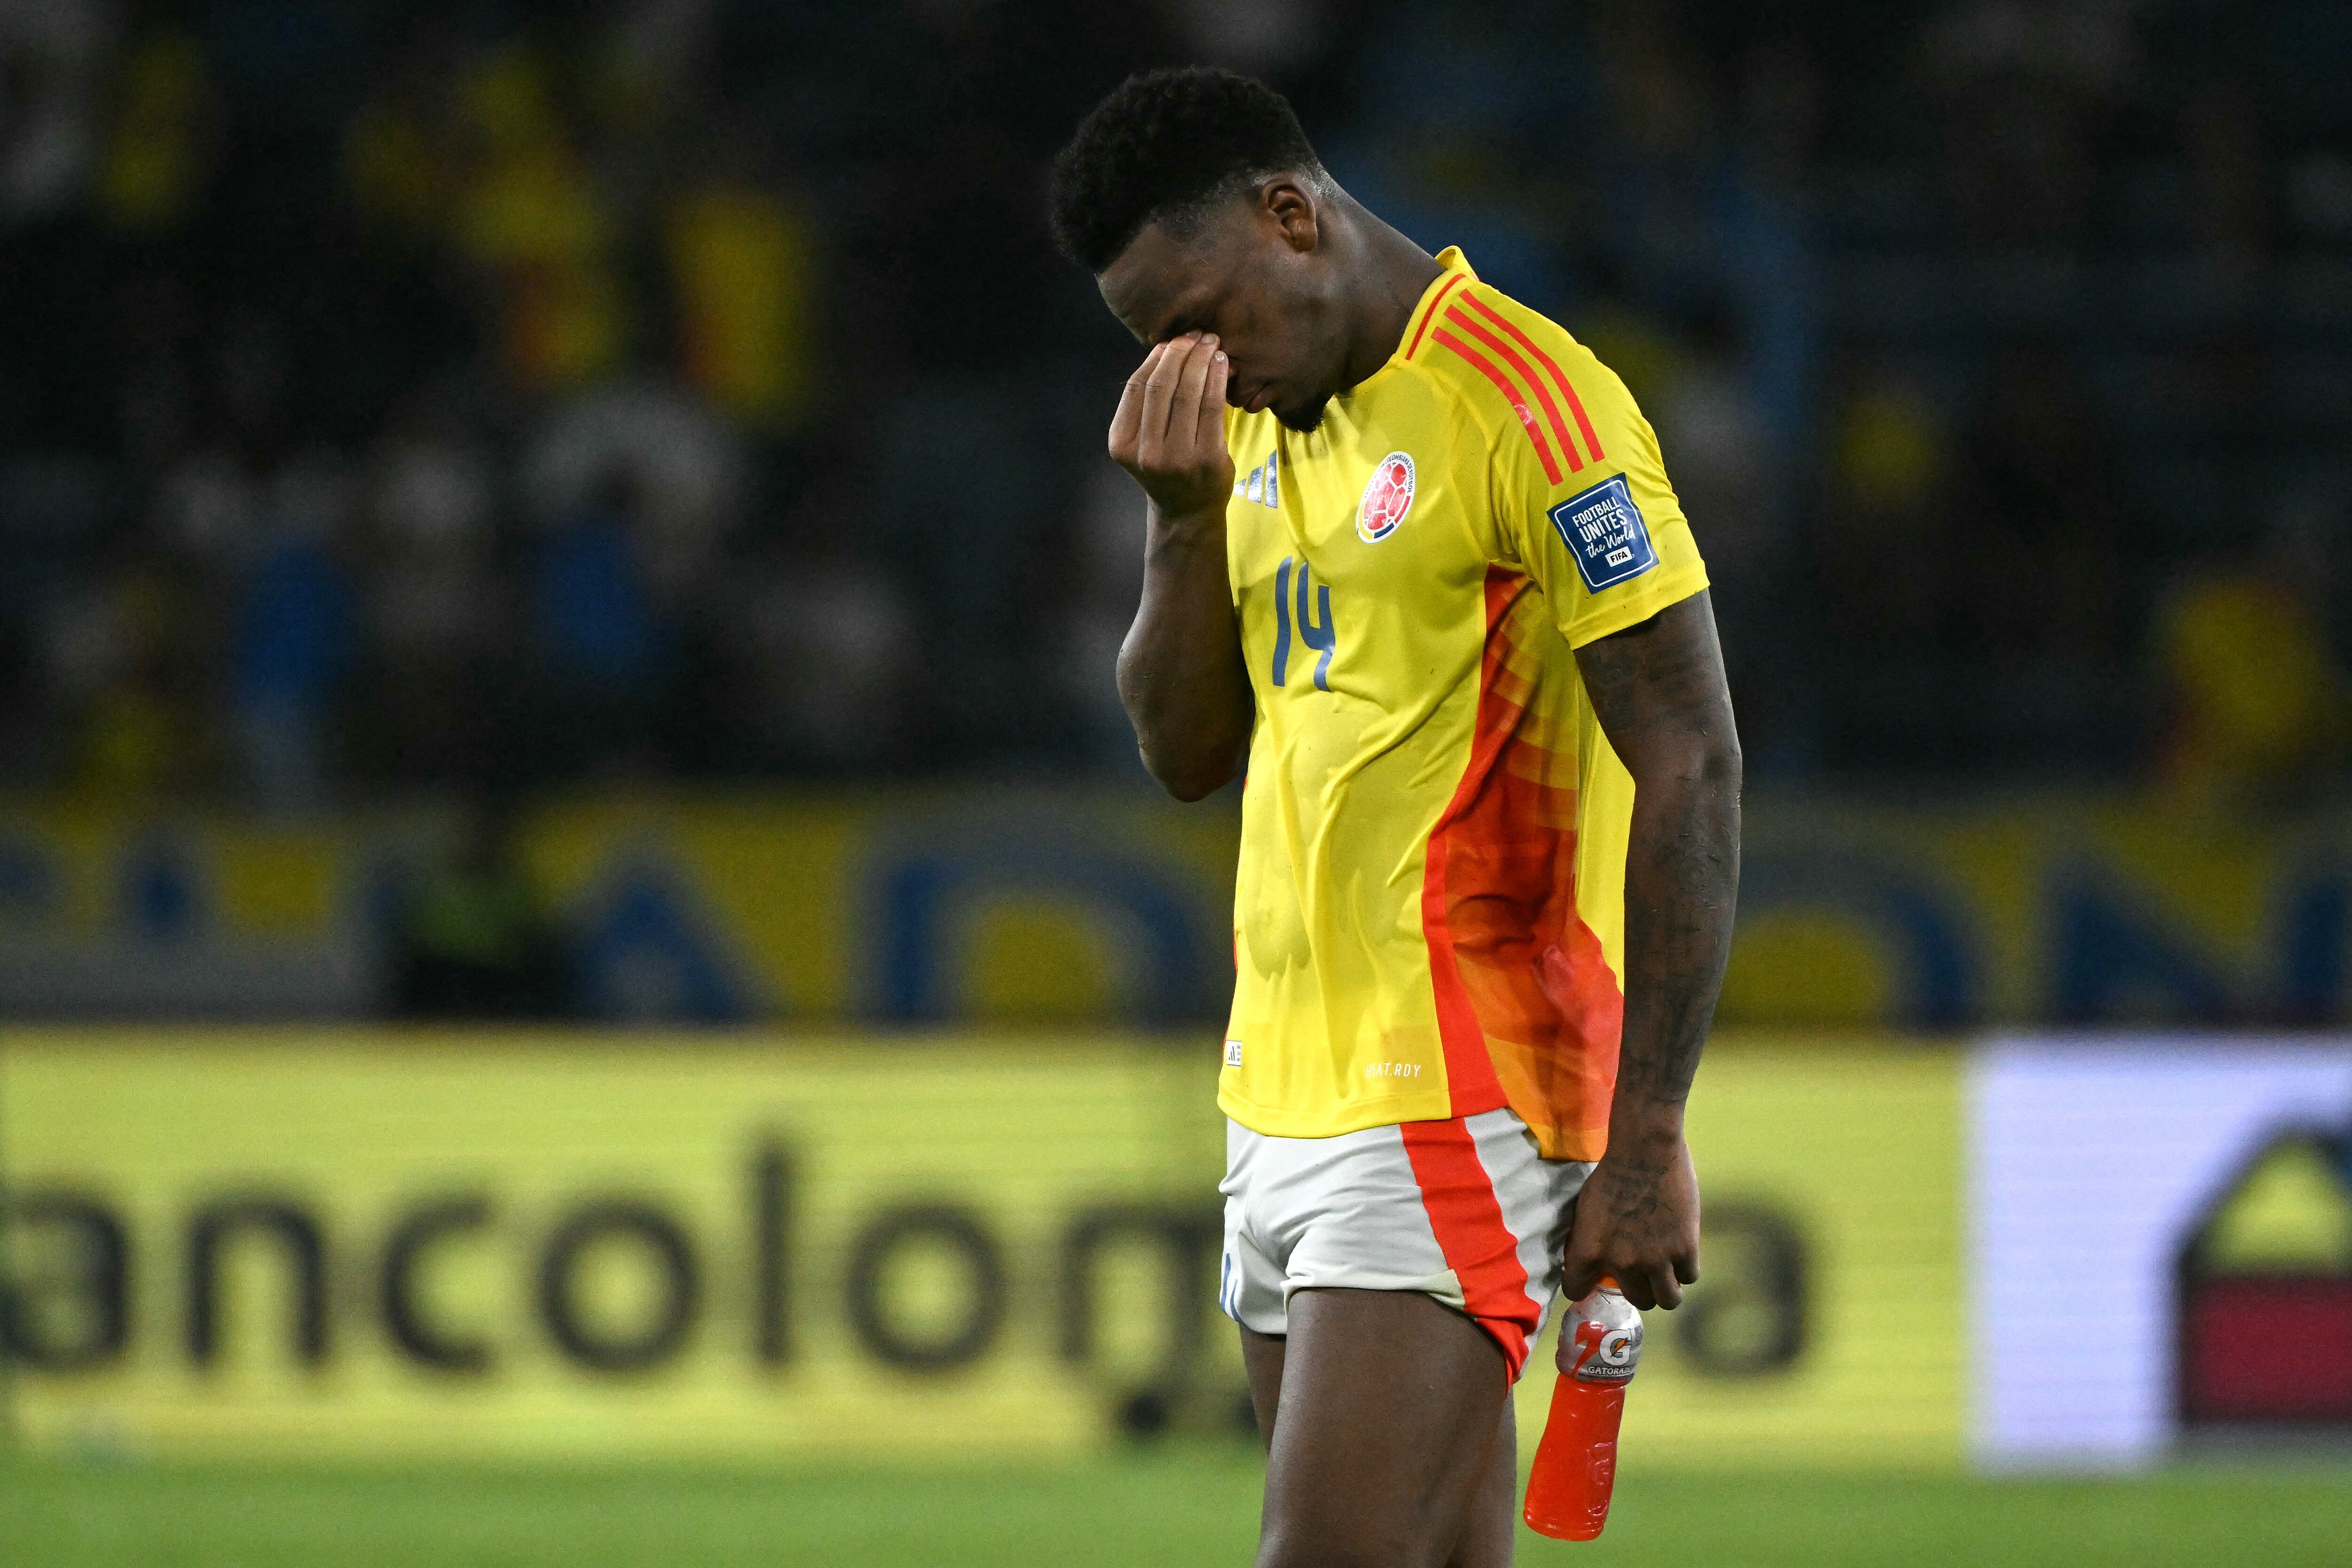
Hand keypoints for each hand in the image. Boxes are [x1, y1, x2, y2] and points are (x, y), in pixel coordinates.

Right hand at [1107, 334, 1232, 520]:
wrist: (1187, 510)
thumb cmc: (1166, 465)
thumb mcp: (1143, 438)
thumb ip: (1148, 402)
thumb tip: (1166, 346)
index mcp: (1122, 443)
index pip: (1136, 386)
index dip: (1156, 357)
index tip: (1173, 339)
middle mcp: (1145, 453)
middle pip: (1161, 386)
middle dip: (1180, 352)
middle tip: (1196, 334)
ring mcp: (1176, 458)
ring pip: (1188, 393)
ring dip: (1201, 360)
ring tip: (1211, 342)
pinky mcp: (1207, 459)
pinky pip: (1212, 407)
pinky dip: (1217, 379)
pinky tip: (1222, 362)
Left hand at [1559, 1136, 1699, 1318]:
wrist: (1645, 1150)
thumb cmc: (1611, 1173)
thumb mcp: (1586, 1209)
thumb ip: (1589, 1240)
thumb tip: (1594, 1261)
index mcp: (1588, 1251)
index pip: (1576, 1290)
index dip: (1585, 1288)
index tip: (1595, 1281)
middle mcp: (1622, 1262)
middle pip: (1637, 1299)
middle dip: (1641, 1290)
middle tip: (1645, 1274)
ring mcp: (1655, 1259)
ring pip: (1668, 1299)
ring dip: (1667, 1289)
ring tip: (1667, 1275)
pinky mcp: (1684, 1248)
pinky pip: (1689, 1276)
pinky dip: (1686, 1268)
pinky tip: (1681, 1253)